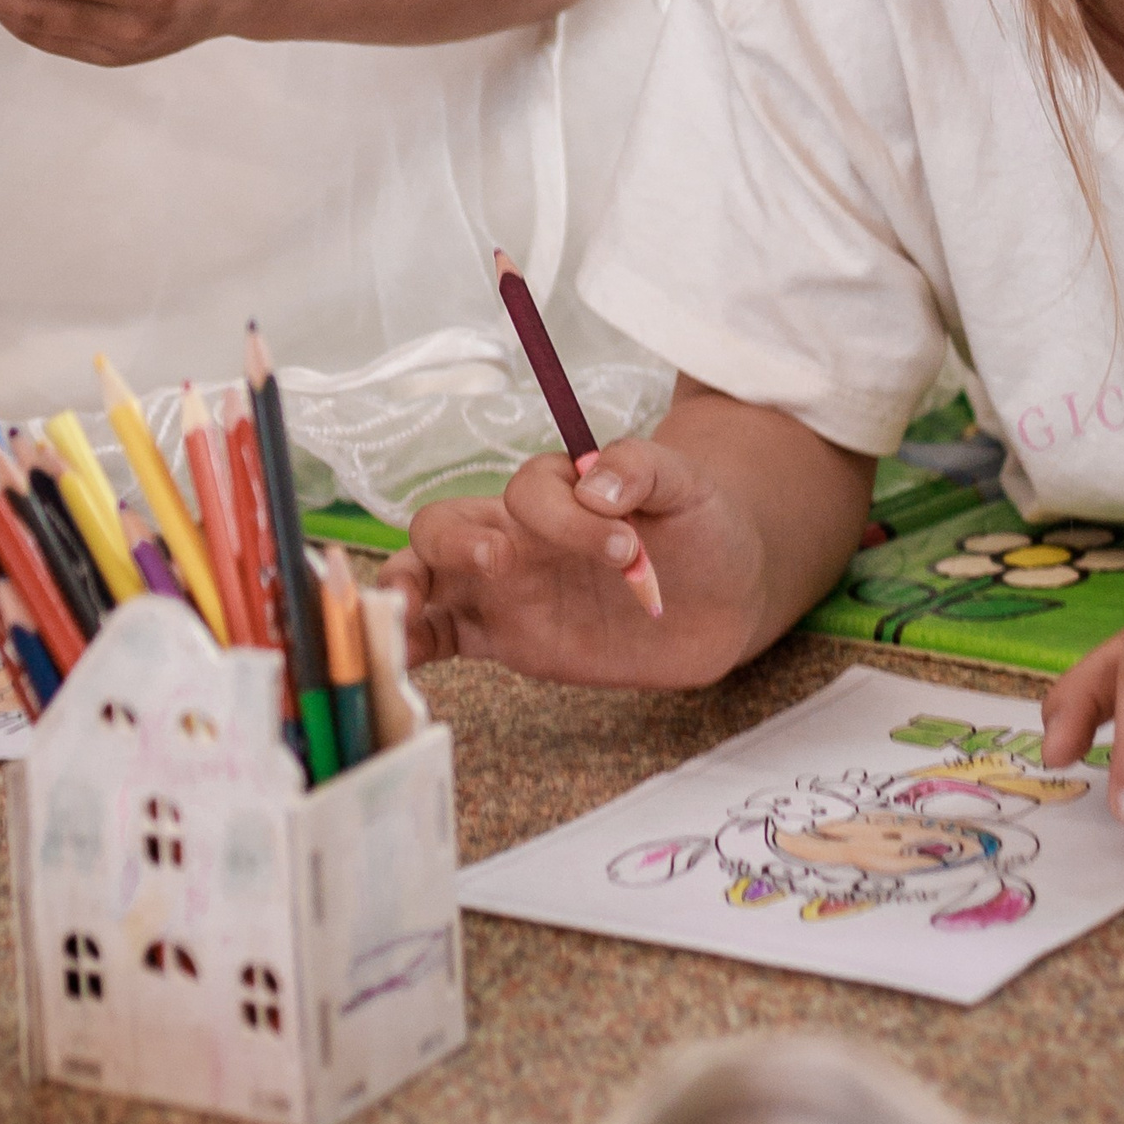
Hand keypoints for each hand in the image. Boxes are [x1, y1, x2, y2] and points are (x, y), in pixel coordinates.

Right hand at [388, 433, 771, 688]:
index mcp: (556, 491)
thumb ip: (641, 466)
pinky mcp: (511, 639)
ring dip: (405, 588)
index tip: (629, 546)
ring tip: (404, 610)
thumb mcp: (686, 483)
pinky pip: (447, 637)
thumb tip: (595, 486)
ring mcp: (507, 590)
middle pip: (446, 523)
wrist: (726, 594)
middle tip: (500, 559)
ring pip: (429, 577)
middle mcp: (518, 535)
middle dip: (454, 539)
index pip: (529, 491)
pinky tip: (397, 657)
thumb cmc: (700, 524)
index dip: (569, 516)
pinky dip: (415, 643)